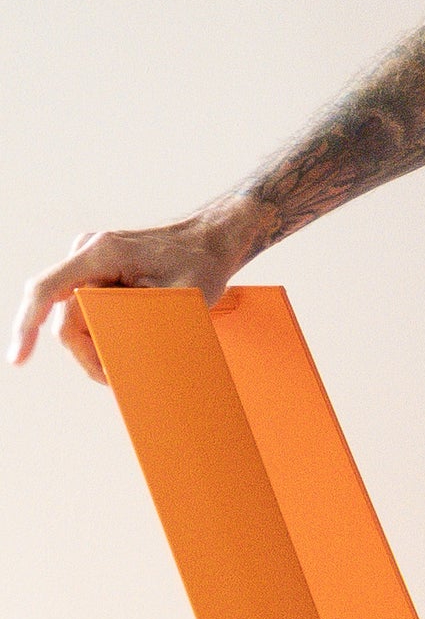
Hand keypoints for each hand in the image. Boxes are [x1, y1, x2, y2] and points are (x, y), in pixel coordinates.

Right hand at [8, 204, 256, 383]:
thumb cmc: (200, 263)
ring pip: (74, 317)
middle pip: (67, 317)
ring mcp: (88, 260)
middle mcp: (88, 252)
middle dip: (88, 353)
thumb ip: (146, 324)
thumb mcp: (181, 298)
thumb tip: (120, 359)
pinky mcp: (94, 270)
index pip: (47, 290)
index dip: (27, 326)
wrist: (210, 239)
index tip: (18, 359)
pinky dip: (99, 331)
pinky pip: (84, 308)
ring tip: (127, 361)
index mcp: (103, 252)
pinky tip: (120, 345)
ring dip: (96, 343)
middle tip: (116, 379)